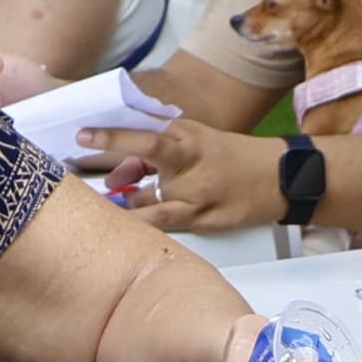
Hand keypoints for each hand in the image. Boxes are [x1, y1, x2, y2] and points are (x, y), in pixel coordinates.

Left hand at [84, 119, 279, 232]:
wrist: (280, 177)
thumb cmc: (230, 158)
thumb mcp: (195, 144)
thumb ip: (154, 158)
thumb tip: (118, 176)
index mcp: (187, 136)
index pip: (143, 134)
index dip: (110, 136)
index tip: (82, 135)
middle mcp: (191, 161)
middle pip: (146, 156)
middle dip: (113, 159)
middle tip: (85, 163)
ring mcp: (197, 192)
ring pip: (147, 203)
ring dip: (127, 205)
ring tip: (117, 205)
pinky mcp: (204, 219)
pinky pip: (165, 226)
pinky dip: (146, 225)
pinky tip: (133, 227)